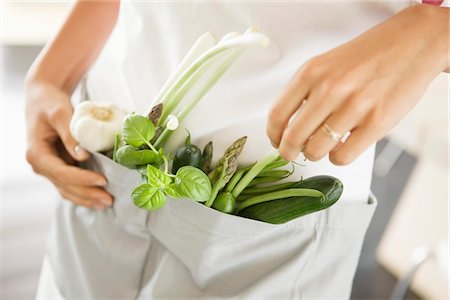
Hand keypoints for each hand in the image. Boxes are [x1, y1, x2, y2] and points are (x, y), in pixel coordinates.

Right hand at [25, 83, 113, 208]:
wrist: (44, 99)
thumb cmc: (51, 103)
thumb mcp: (60, 114)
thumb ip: (70, 135)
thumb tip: (83, 156)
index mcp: (36, 153)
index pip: (61, 173)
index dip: (82, 179)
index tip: (102, 181)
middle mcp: (42, 165)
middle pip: (65, 186)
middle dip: (88, 194)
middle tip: (110, 199)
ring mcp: (51, 168)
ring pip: (68, 190)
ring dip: (87, 198)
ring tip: (107, 203)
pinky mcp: (60, 166)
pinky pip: (72, 184)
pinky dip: (85, 192)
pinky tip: (99, 198)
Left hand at [267, 4, 447, 164]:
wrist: (411, 45)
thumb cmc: (367, 57)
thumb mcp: (325, 64)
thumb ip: (304, 92)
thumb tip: (285, 127)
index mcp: (311, 73)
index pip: (277, 115)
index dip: (273, 135)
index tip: (276, 141)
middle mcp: (330, 89)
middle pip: (294, 138)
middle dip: (288, 152)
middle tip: (291, 153)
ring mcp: (354, 106)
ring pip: (316, 150)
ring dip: (314, 153)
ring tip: (321, 146)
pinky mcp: (376, 122)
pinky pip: (342, 157)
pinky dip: (337, 157)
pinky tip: (341, 146)